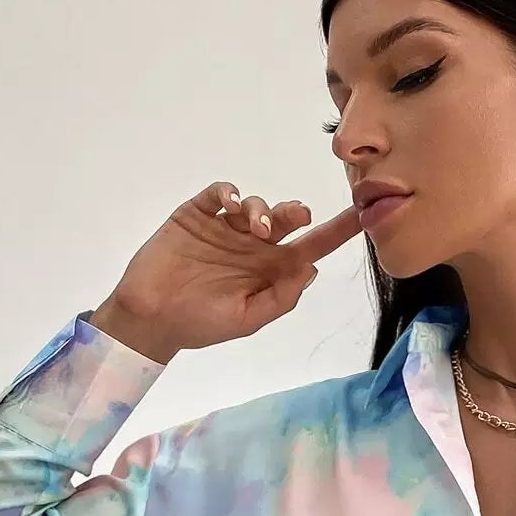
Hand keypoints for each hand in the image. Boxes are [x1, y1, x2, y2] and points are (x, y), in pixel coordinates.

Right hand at [101, 179, 363, 354]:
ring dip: (261, 208)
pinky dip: (228, 191)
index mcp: (271, 270)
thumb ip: (281, 298)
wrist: (152, 317)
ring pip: (255, 204)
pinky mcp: (197, 214)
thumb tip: (312, 269)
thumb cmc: (201, 324)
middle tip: (298, 215)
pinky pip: (217, 193)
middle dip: (296, 211)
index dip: (337, 232)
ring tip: (255, 226)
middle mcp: (253, 245)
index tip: (363, 215)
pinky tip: (230, 200)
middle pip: (286, 219)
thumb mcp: (248, 320)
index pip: (312, 247)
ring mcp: (225, 227)